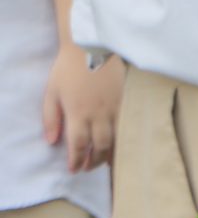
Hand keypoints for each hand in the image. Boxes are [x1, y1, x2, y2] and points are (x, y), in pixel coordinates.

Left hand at [42, 47, 122, 172]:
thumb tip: (52, 141)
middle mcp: (99, 115)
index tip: (73, 169)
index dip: (76, 160)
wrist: (92, 48)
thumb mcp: (51, 92)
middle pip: (100, 147)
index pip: (79, 145)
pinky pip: (127, 128)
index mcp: (78, 113)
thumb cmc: (68, 69)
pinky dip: (123, 140)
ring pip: (117, 140)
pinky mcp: (126, 104)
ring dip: (110, 155)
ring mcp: (115, 110)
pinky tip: (119, 145)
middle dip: (94, 161)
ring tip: (104, 162)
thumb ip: (50, 118)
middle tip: (88, 168)